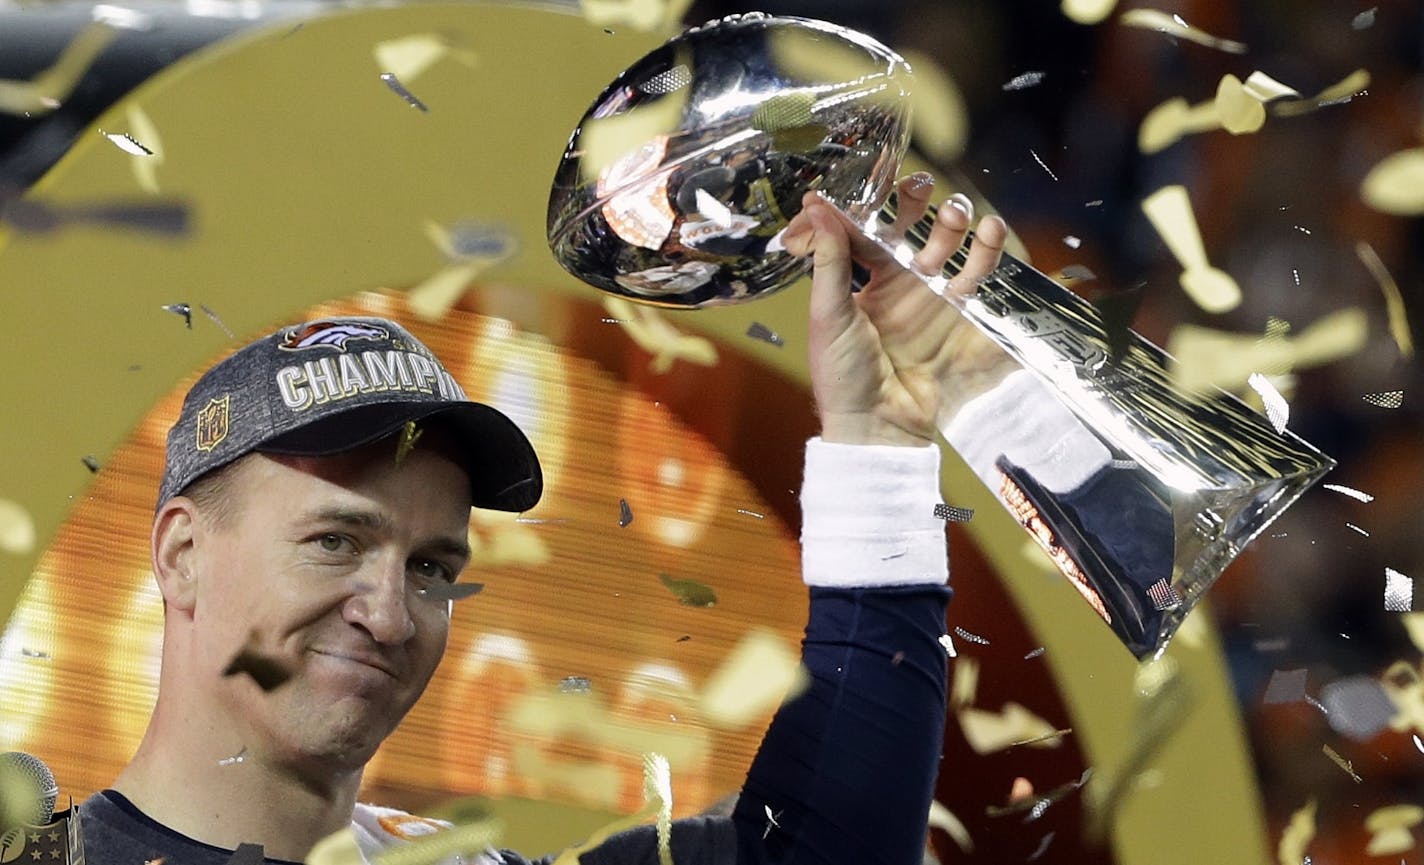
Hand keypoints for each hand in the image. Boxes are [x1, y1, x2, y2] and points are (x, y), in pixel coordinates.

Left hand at [780, 174, 1009, 445]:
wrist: (882, 428)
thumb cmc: (843, 377)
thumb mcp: (829, 315)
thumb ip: (828, 259)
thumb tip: (814, 204)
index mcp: (862, 281)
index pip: (867, 227)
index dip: (871, 201)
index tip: (875, 175)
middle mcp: (899, 283)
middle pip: (913, 226)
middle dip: (919, 202)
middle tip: (920, 188)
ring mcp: (934, 297)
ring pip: (950, 242)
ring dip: (954, 221)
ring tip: (957, 214)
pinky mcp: (964, 316)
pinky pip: (981, 273)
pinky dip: (990, 249)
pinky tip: (992, 231)